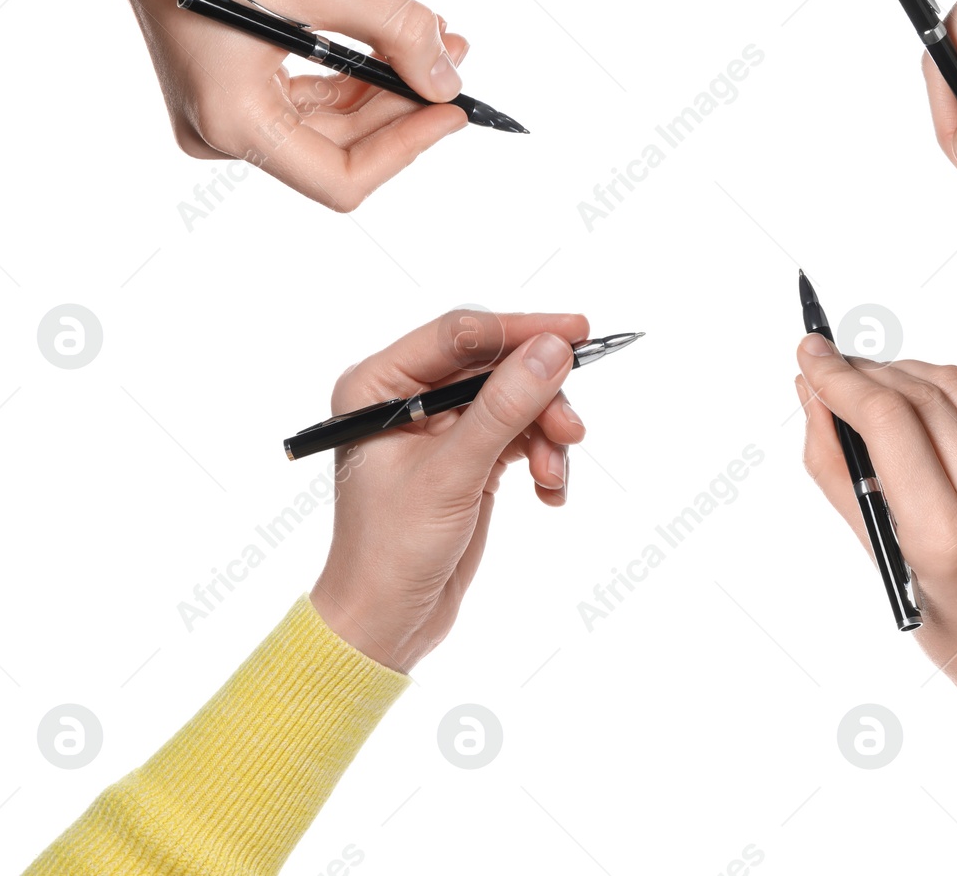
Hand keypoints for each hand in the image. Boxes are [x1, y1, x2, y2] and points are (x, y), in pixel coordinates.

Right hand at [109, 0, 471, 210]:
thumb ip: (395, 32)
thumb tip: (448, 79)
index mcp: (234, 122)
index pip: (344, 176)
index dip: (408, 146)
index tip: (455, 110)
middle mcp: (222, 132)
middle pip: (342, 148)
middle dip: (406, 106)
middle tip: (456, 60)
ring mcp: (223, 113)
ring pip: (331, 123)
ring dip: (386, 86)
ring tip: (438, 41)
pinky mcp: (230, 88)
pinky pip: (308, 98)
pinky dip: (354, 74)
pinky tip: (396, 41)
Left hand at [311, 309, 590, 671]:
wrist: (384, 625)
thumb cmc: (391, 551)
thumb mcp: (451, 475)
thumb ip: (503, 408)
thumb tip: (553, 349)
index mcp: (379, 384)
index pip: (460, 335)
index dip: (520, 330)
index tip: (576, 333)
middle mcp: (407, 396)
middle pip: (495, 366)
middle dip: (538, 398)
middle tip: (572, 429)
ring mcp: (440, 428)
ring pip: (514, 400)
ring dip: (544, 434)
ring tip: (552, 476)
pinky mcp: (468, 457)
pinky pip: (519, 434)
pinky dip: (541, 457)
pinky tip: (548, 493)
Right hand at [796, 336, 956, 719]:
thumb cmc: (951, 622)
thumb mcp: (882, 560)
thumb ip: (838, 473)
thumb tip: (812, 394)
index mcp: (947, 534)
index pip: (887, 421)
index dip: (841, 378)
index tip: (810, 352)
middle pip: (920, 393)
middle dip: (866, 372)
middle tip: (830, 370)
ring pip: (956, 386)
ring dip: (903, 373)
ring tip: (872, 387)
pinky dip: (943, 399)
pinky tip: (923, 418)